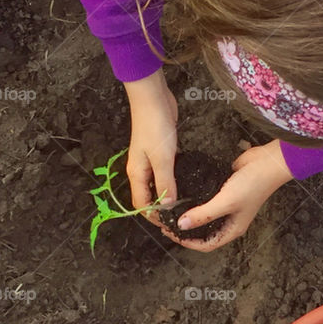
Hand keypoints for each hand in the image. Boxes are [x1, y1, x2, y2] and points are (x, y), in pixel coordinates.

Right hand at [123, 69, 177, 220]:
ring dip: (167, 195)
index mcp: (136, 174)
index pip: (141, 204)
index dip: (153, 216)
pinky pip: (164, 172)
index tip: (169, 225)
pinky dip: (172, 181)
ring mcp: (149, 160)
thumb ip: (166, 183)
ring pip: (157, 184)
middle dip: (160, 209)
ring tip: (184, 205)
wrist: (152, 98)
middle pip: (148, 196)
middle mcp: (140, 170)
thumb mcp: (162, 159)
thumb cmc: (155, 127)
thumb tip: (167, 206)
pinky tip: (185, 183)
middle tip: (180, 217)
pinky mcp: (159, 151)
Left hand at [165, 139, 293, 250]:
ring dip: (188, 214)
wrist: (268, 162)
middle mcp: (229, 220)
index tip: (170, 233)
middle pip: (202, 231)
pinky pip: (206, 199)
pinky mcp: (224, 190)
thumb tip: (181, 225)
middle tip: (166, 222)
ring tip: (170, 209)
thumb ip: (203, 215)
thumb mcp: (226, 202)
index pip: (206, 244)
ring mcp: (227, 205)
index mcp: (232, 229)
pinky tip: (182, 194)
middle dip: (184, 229)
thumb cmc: (252, 185)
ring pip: (203, 215)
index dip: (186, 242)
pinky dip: (194, 200)